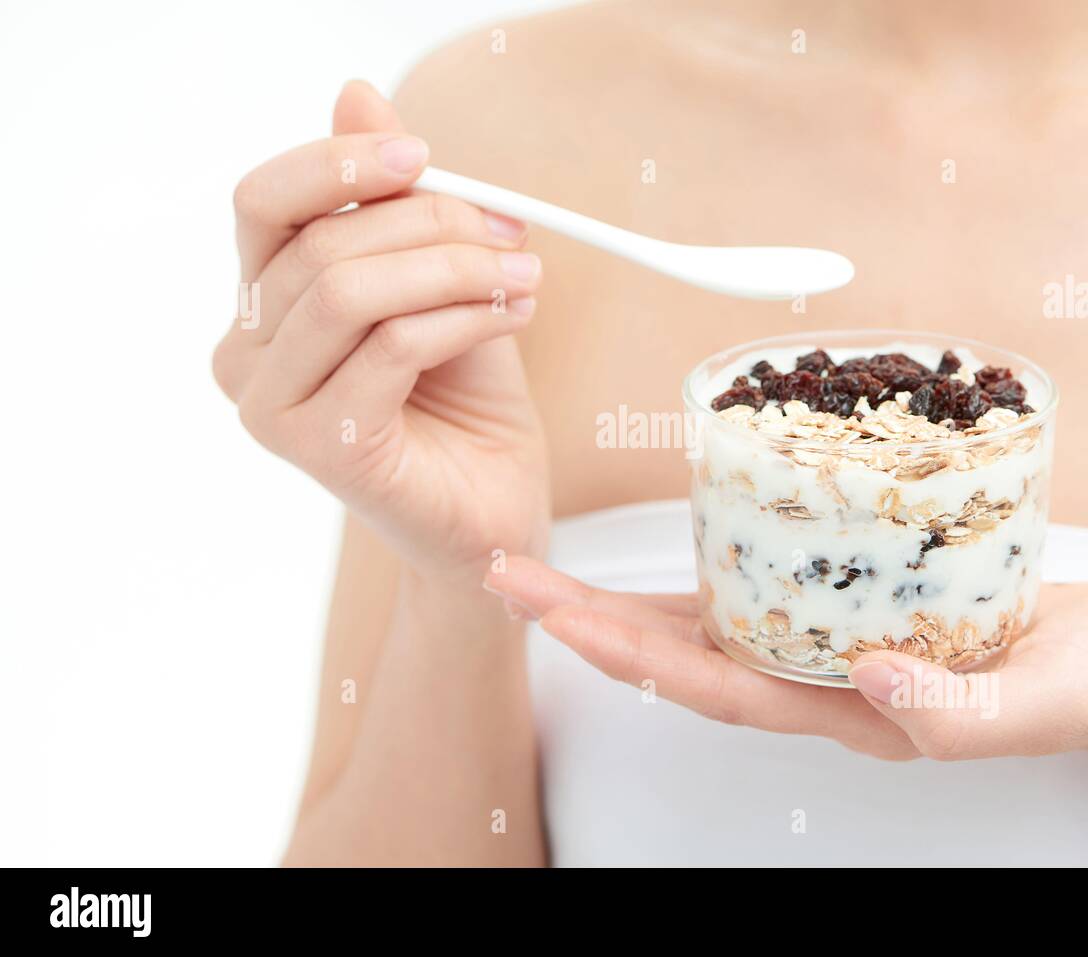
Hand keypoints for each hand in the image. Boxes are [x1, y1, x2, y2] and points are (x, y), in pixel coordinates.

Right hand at [213, 81, 549, 572]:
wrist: (491, 509)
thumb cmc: (461, 400)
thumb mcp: (436, 281)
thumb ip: (392, 203)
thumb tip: (356, 93)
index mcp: (260, 306)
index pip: (263, 204)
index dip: (339, 164)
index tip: (422, 152)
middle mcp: (245, 356)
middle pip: (320, 245)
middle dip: (432, 221)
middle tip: (512, 232)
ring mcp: (272, 408)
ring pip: (352, 291)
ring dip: (456, 268)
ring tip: (522, 274)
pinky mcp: (321, 447)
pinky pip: (393, 346)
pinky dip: (464, 318)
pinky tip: (513, 315)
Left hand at [483, 557, 1087, 762]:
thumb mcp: (1039, 704)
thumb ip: (957, 712)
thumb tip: (865, 675)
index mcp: (847, 711)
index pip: (712, 685)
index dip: (625, 651)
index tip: (550, 612)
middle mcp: (821, 675)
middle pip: (685, 649)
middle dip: (593, 615)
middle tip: (511, 570)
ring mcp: (833, 637)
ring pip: (711, 614)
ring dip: (631, 588)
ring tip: (559, 555)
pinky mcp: (857, 595)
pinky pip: (765, 574)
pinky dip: (713, 549)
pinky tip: (680, 523)